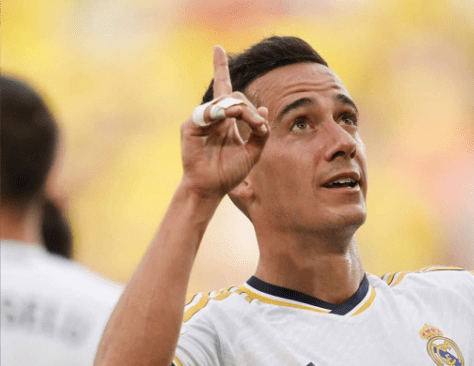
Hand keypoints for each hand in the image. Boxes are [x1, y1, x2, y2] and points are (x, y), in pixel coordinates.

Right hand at [179, 46, 268, 199]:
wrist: (212, 187)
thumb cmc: (230, 171)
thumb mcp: (254, 150)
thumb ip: (260, 131)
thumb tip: (262, 110)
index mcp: (225, 119)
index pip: (223, 88)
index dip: (220, 67)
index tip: (217, 48)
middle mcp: (212, 116)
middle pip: (233, 95)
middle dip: (249, 108)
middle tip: (258, 126)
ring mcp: (200, 119)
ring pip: (225, 101)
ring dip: (243, 111)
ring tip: (252, 127)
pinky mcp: (191, 126)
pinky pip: (210, 112)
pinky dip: (226, 114)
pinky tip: (232, 122)